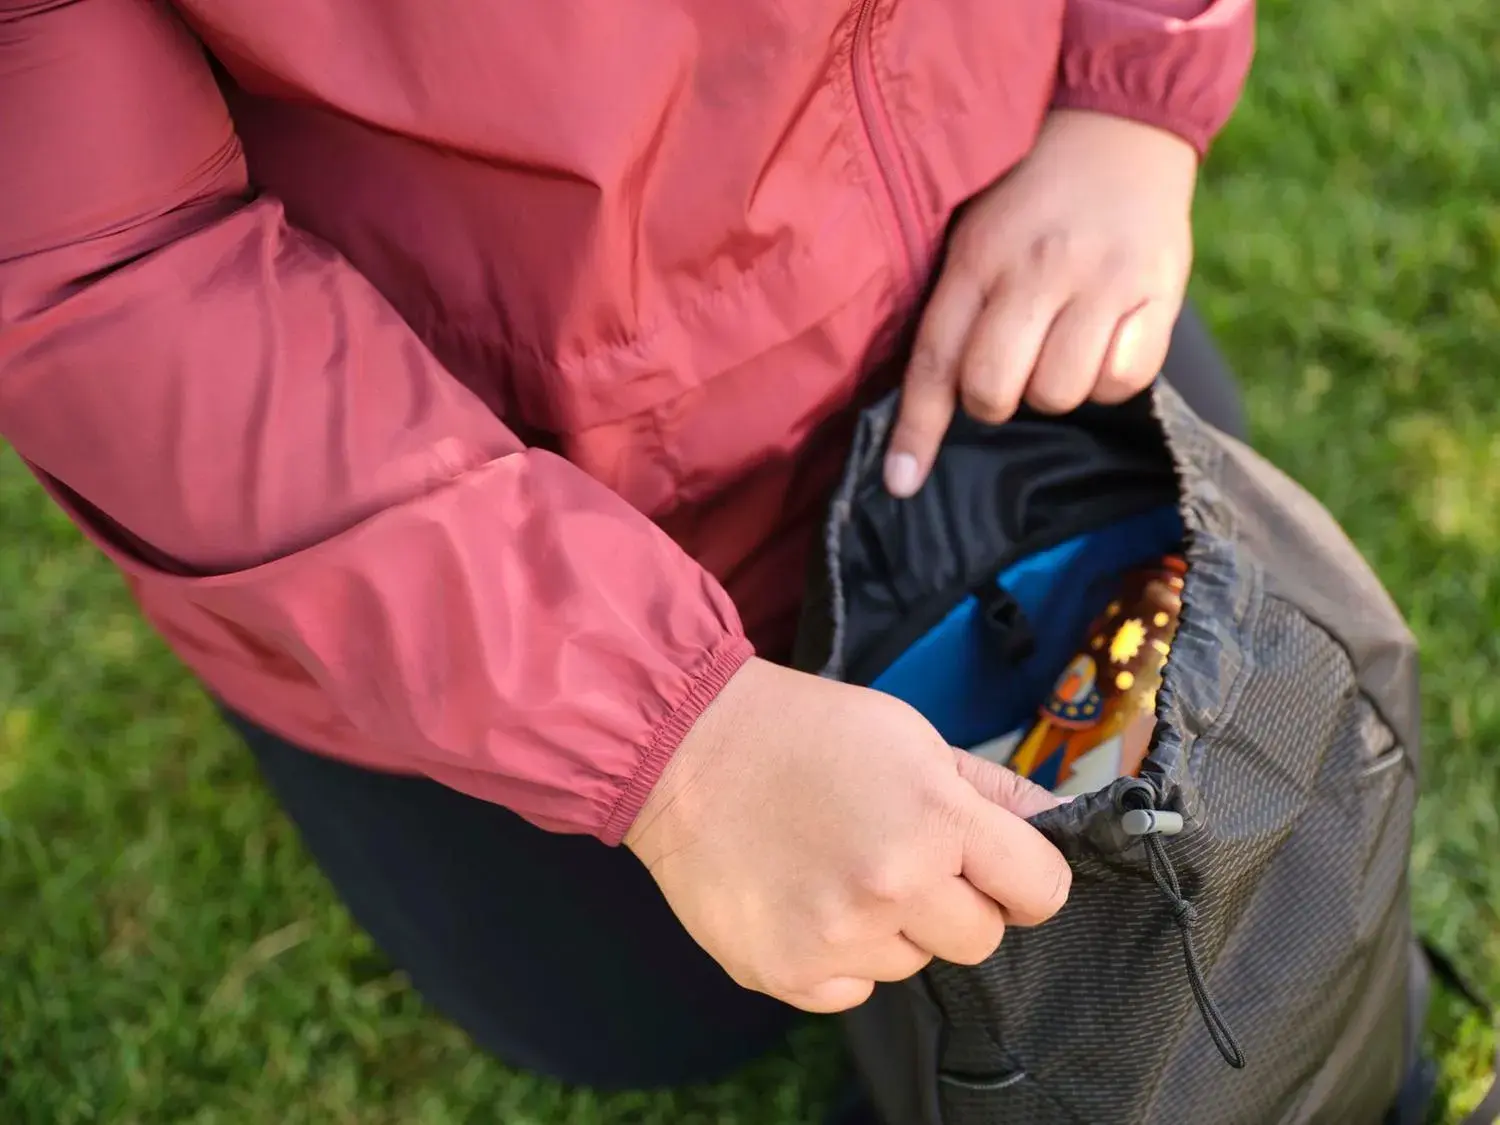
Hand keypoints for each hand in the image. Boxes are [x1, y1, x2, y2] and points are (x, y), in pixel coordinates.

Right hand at [625, 657, 1070, 1012]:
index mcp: (936, 818)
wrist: (687, 749)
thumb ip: (992, 790)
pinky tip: (805, 899)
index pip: (1041, 890)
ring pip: (913, 964)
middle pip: (981, 938)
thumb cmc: (804, 733)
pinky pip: (853, 990)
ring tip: (836, 868)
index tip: (1001, 869)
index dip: (1025, 877)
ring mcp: (838, 937)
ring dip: (891, 928)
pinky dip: (838, 956)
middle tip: (901, 857)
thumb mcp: (912, 736)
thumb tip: (1061, 824)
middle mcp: (893, 885)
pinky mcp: (788, 973)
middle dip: (955, 902)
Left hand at [885, 109, 1199, 496]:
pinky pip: (1123, 381)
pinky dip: (1111, 377)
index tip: (902, 483)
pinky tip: (1109, 338)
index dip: (917, 429)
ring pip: (1061, 393)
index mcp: (978, 254)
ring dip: (1056, 386)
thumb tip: (932, 404)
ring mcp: (1102, 280)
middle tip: (1011, 367)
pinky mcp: (1158, 291)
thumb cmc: (1033, 194)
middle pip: (995, 390)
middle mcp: (1038, 267)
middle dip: (995, 400)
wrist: (1122, 124)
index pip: (937, 359)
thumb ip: (956, 307)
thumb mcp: (975, 231)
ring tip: (1065, 340)